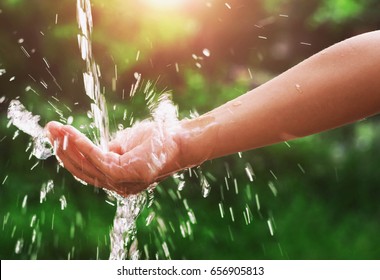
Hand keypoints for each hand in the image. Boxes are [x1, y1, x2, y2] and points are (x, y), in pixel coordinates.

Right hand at [45, 120, 181, 195]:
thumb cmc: (156, 141)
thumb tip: (94, 149)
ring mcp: (122, 182)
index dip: (70, 154)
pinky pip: (97, 158)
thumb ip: (109, 151)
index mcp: (119, 180)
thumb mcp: (126, 146)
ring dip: (68, 145)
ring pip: (86, 165)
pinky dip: (82, 145)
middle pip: (83, 170)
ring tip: (54, 129)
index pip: (87, 170)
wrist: (181, 140)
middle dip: (63, 150)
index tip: (57, 136)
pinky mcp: (125, 173)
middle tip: (49, 130)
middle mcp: (119, 185)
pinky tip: (70, 134)